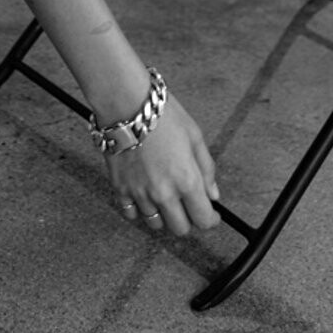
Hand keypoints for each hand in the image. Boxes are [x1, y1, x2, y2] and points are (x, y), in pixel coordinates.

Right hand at [105, 95, 219, 236]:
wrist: (127, 103)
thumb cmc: (163, 115)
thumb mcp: (194, 136)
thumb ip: (206, 169)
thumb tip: (212, 194)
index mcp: (186, 180)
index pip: (203, 220)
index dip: (210, 219)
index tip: (211, 214)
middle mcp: (164, 193)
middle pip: (180, 229)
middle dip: (188, 219)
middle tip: (187, 203)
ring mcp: (140, 193)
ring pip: (155, 224)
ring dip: (163, 215)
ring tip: (164, 196)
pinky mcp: (120, 189)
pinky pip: (131, 214)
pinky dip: (139, 210)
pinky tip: (144, 195)